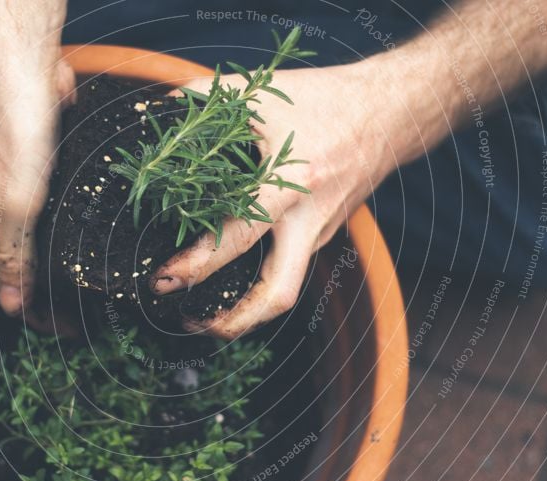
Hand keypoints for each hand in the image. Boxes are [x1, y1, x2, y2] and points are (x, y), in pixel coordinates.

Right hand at [0, 1, 70, 315]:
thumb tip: (11, 306)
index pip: (7, 286)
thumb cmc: (12, 137)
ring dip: (63, 267)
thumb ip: (11, 253)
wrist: (24, 73)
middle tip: (86, 317)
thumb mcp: (12, 205)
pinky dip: (73, 233)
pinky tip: (94, 239)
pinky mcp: (47, 170)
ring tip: (94, 289)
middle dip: (51, 296)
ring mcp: (24, 189)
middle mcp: (2, 212)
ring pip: (43, 241)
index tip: (68, 332)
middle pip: (24, 267)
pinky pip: (60, 212)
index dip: (36, 313)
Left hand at [151, 62, 404, 339]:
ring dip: (247, 312)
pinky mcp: (322, 233)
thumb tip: (158, 109)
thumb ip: (206, 96)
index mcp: (290, 186)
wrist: (388, 112)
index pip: (238, 239)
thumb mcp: (262, 92)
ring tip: (206, 316)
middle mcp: (307, 220)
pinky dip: (258, 281)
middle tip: (190, 323)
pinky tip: (229, 275)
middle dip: (232, 321)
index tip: (165, 279)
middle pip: (277, 295)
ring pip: (284, 289)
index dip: (197, 265)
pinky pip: (288, 266)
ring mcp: (319, 232)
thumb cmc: (323, 99)